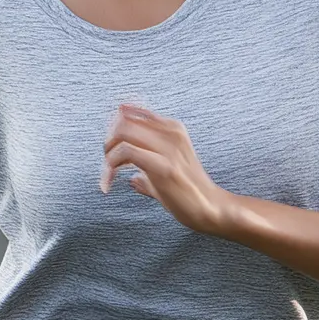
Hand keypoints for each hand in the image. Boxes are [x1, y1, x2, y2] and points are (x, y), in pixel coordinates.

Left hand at [100, 105, 230, 234]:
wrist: (210, 208)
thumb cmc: (189, 193)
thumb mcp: (166, 172)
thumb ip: (148, 171)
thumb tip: (132, 180)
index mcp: (172, 128)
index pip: (133, 112)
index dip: (113, 128)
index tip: (108, 148)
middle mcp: (171, 132)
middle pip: (123, 120)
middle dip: (108, 142)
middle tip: (107, 164)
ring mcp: (168, 148)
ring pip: (122, 133)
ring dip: (107, 155)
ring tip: (107, 175)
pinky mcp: (163, 166)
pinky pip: (125, 153)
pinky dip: (110, 169)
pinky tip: (108, 185)